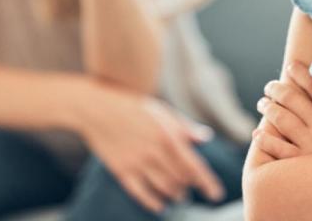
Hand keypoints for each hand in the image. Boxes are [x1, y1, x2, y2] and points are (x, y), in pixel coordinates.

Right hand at [78, 81, 225, 213]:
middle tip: (193, 188)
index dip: (207, 183)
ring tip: (180, 196)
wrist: (96, 108)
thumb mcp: (162, 111)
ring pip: (164, 188)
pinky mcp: (121, 171)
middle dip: (190, 187)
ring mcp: (137, 163)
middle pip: (181, 180)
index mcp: (168, 136)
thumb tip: (206, 137)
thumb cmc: (132, 107)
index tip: (216, 194)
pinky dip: (153, 202)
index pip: (194, 166)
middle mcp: (154, 152)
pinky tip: (160, 205)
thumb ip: (184, 127)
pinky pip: (141, 193)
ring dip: (175, 195)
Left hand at [253, 61, 311, 159]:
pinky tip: (257, 134)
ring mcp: (310, 145)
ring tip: (262, 103)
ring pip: (281, 118)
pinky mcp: (300, 164)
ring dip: (268, 108)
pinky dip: (264, 139)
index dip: (300, 73)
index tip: (290, 67)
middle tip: (269, 87)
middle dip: (276, 89)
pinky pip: (276, 147)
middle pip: (293, 99)